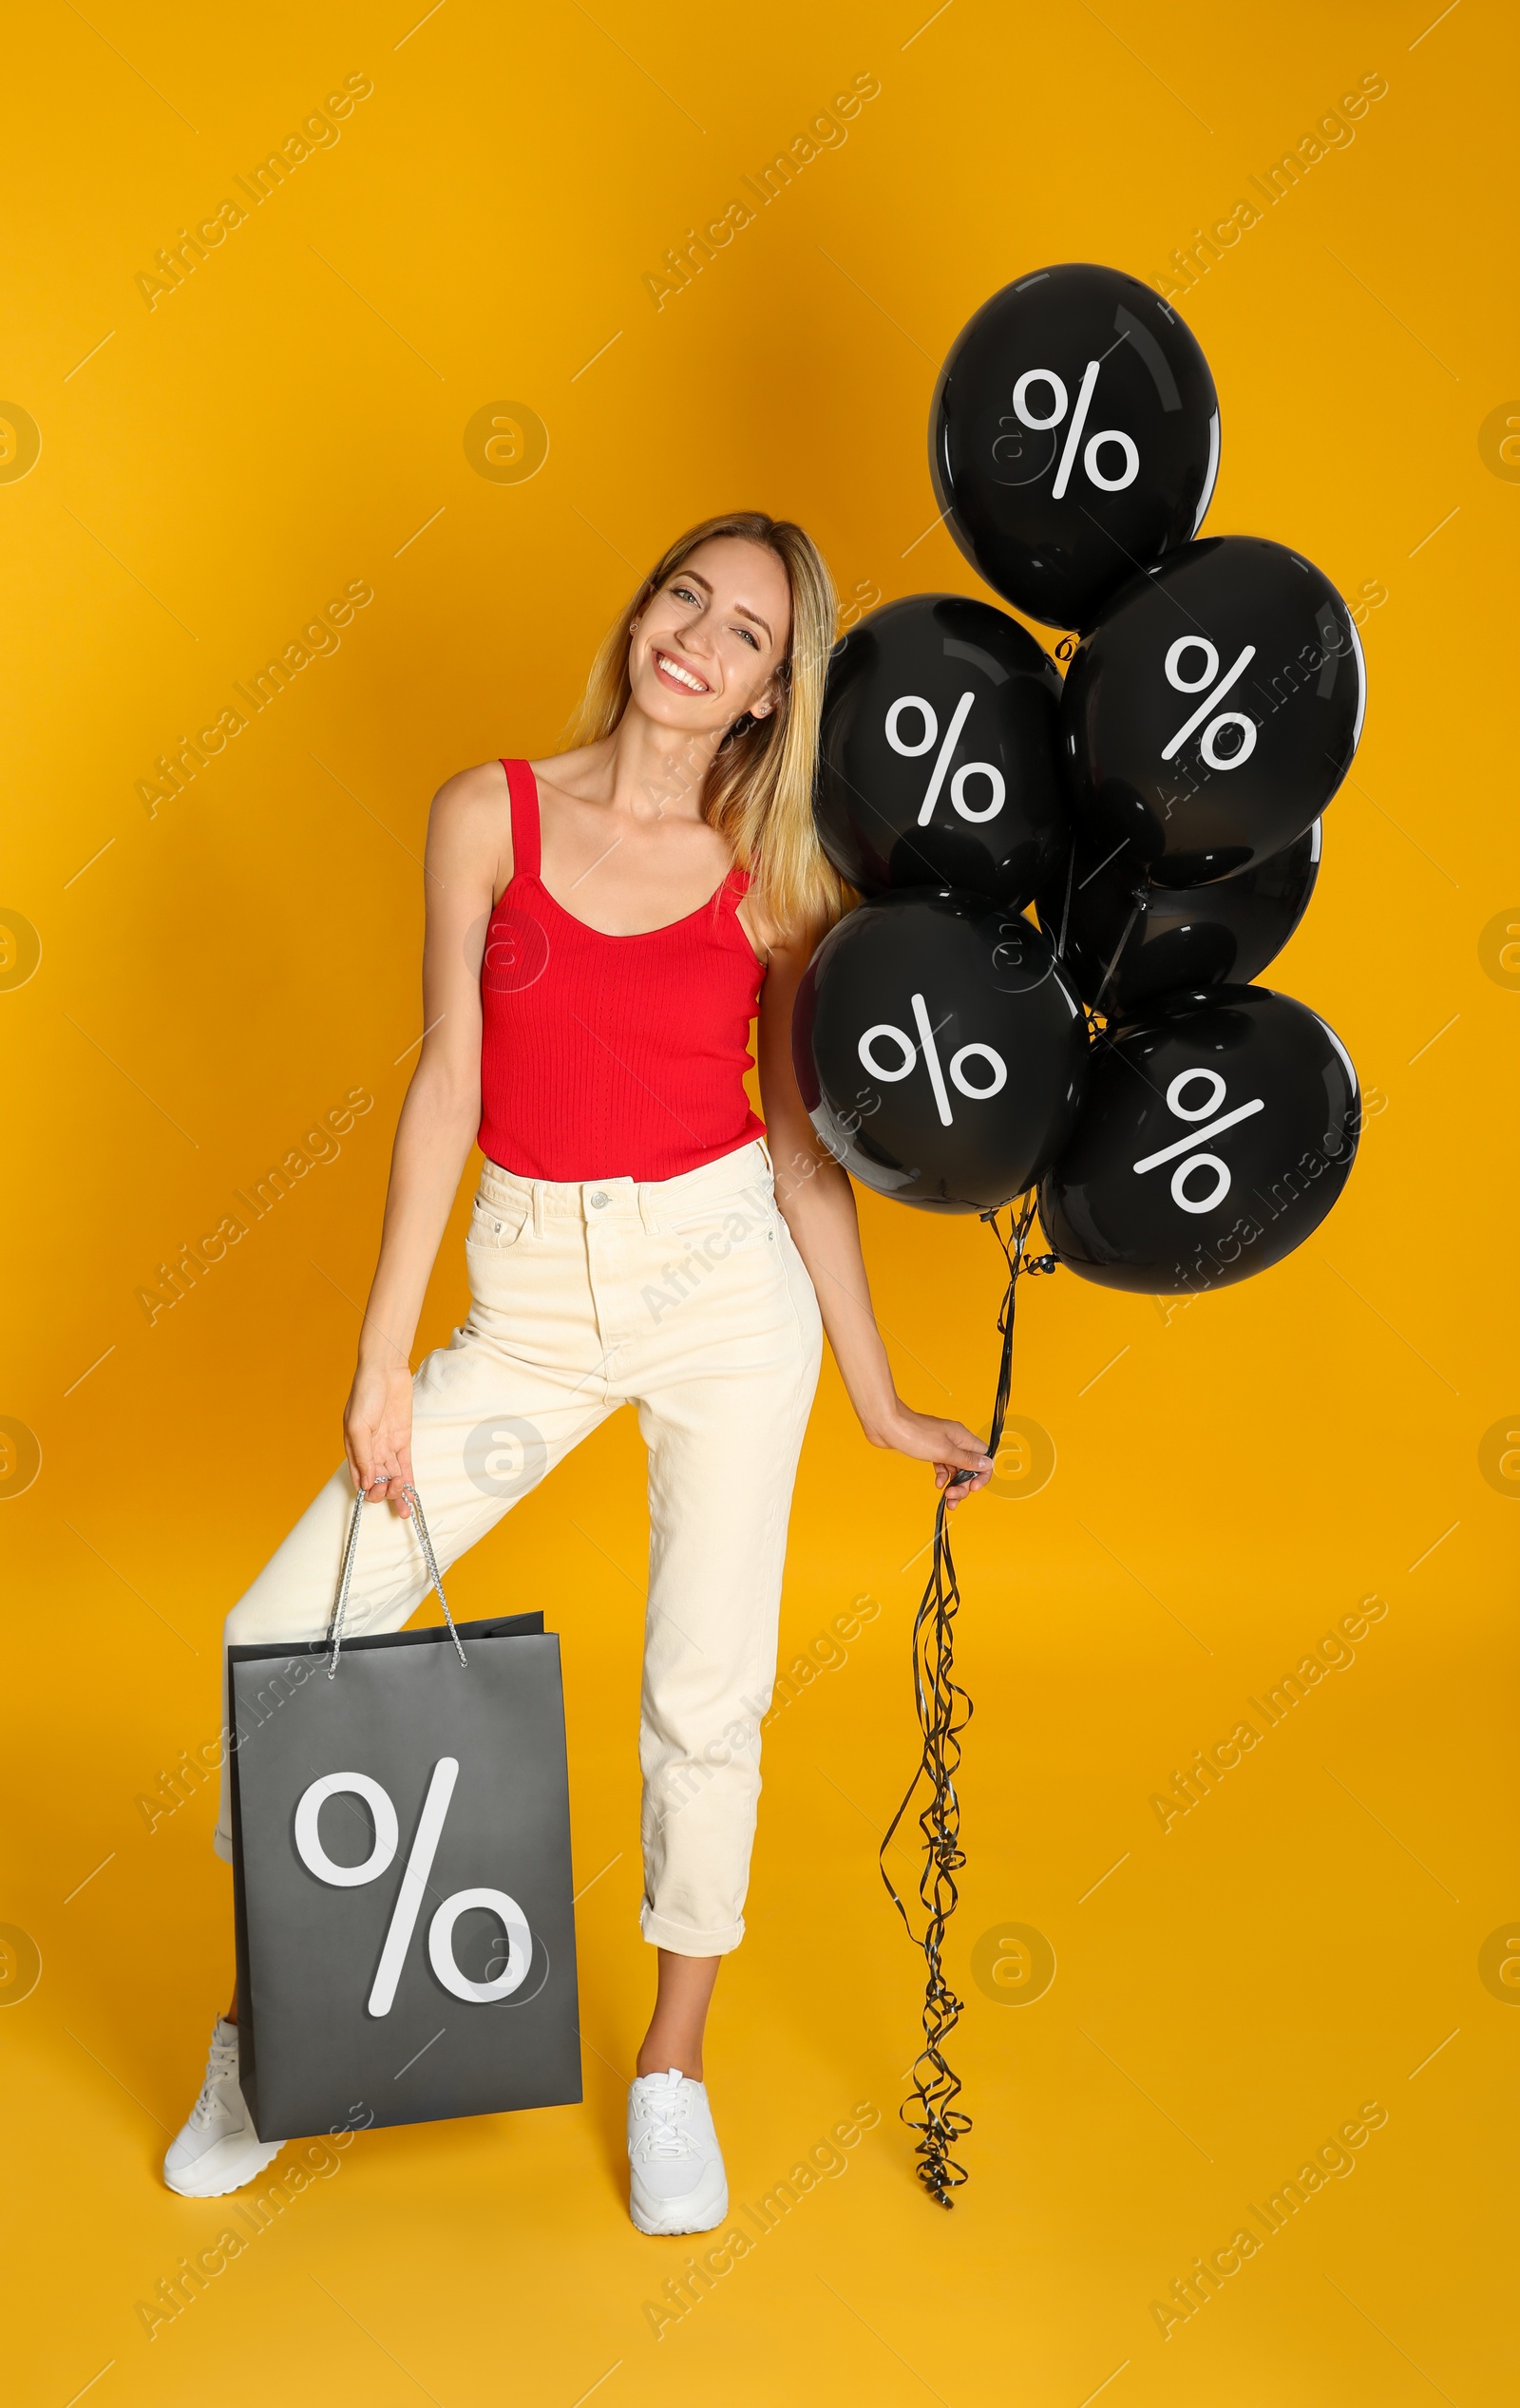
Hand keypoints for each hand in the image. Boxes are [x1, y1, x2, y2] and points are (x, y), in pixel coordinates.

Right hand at [343, 1357, 415, 1515]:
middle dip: (384, 1492)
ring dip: (397, 1494)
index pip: (360, 1478)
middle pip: (377, 1481)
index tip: (375, 1491)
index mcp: (355, 1449)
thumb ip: (362, 1455)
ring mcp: (387, 1446)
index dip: (367, 1490)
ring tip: (405, 1506)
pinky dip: (409, 1481)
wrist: (385, 1371)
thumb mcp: (358, 1426)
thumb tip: (364, 1482)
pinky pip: (406, 1466)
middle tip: (393, 1490)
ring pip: (392, 1477)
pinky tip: (412, 1496)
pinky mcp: (403, 1440)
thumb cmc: (365, 1394)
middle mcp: (371, 1451)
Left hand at [870, 1400, 993, 1510]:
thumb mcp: (944, 1451)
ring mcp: (942, 1445)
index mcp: (962, 1437)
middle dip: (965, 1484)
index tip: (973, 1488)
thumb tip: (987, 1463)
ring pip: (956, 1468)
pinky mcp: (929, 1449)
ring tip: (947, 1496)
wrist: (887, 1425)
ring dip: (954, 1484)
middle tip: (954, 1496)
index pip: (983, 1457)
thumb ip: (966, 1459)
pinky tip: (937, 1483)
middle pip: (970, 1466)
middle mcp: (955, 1440)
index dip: (982, 1474)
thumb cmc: (914, 1434)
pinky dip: (942, 1476)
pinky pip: (943, 1466)